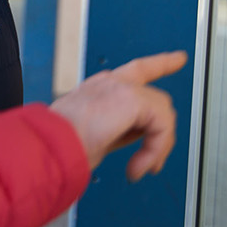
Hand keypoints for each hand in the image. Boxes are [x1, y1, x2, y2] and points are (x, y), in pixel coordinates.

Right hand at [49, 51, 184, 180]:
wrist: (48, 145)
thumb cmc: (58, 146)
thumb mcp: (93, 136)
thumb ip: (118, 130)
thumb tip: (137, 138)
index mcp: (99, 89)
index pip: (136, 72)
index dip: (160, 64)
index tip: (179, 58)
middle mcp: (110, 83)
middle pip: (156, 97)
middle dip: (162, 130)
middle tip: (153, 162)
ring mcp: (120, 87)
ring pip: (161, 113)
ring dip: (156, 147)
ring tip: (139, 168)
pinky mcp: (131, 98)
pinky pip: (161, 125)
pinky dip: (154, 149)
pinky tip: (138, 166)